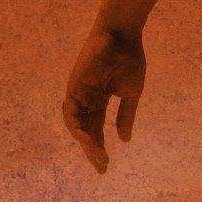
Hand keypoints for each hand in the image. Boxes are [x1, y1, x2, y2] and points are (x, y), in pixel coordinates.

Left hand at [62, 25, 145, 173]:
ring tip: (96, 155)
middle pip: (86, 131)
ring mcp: (78, 93)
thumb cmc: (129, 58)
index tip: (104, 167)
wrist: (122, 34)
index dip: (99, 148)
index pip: (97, 129)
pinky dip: (75, 127)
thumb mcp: (131, 92)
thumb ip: (125, 115)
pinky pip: (70, 112)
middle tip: (101, 166)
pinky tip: (85, 138)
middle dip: (92, 150)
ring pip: (76, 125)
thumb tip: (124, 140)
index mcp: (100, 99)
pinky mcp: (73, 86)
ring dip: (85, 142)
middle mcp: (86, 99)